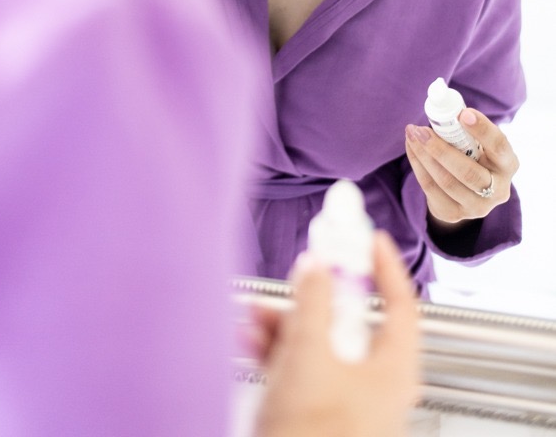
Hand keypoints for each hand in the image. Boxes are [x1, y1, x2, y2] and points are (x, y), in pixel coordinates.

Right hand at [252, 231, 418, 436]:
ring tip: (258, 314)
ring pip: (321, 346)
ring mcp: (347, 403)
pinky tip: (254, 340)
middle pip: (351, 322)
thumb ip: (313, 301)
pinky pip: (303, 370)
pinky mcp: (319, 416)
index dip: (385, 266)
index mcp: (393, 370)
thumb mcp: (310, 353)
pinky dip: (280, 352)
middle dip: (316, 296)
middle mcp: (376, 386)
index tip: (370, 238)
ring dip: (289, 324)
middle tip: (302, 271)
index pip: (400, 303)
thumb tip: (317, 267)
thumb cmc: (315, 435)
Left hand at [405, 109, 518, 224]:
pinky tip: (411, 148)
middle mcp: (498, 190)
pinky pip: (430, 189)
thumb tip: (441, 102)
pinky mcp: (454, 214)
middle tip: (420, 129)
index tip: (462, 113)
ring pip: (445, 181)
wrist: (466, 192)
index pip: (499, 146)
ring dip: (423, 155)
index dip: (482, 129)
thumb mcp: (479, 144)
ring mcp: (477, 207)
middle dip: (440, 149)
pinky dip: (417, 165)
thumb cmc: (473, 155)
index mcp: (508, 164)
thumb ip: (466, 128)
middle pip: (468, 171)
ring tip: (412, 133)